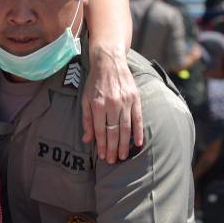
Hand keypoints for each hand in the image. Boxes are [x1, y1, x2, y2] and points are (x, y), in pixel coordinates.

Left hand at [82, 44, 143, 163]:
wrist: (109, 61)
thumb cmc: (94, 82)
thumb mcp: (85, 99)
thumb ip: (87, 120)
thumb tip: (87, 139)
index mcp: (98, 105)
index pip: (100, 131)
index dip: (102, 145)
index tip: (103, 156)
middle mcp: (112, 104)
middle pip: (113, 132)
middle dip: (113, 149)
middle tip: (113, 161)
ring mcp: (125, 101)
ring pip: (126, 128)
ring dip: (125, 144)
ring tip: (123, 157)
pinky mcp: (135, 98)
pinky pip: (138, 118)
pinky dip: (138, 132)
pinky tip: (138, 143)